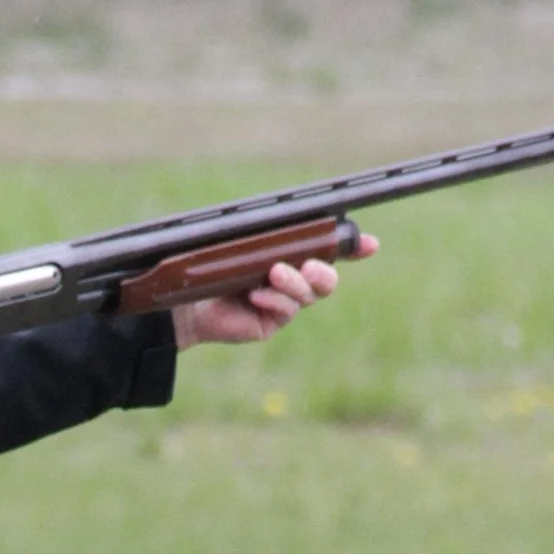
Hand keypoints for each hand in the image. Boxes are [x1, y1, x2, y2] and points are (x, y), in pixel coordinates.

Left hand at [170, 230, 377, 350]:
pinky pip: (285, 310)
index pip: (330, 249)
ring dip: (295, 282)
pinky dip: (275, 299)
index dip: (354, 248)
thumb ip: (269, 237)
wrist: (182, 297)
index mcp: (291, 253)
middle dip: (325, 270)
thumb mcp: (242, 245)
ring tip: (274, 274)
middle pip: (328, 277)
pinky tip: (257, 294)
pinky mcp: (272, 322)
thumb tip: (287, 232)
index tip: (370, 245)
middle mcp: (293, 279)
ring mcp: (285, 303)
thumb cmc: (209, 264)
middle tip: (310, 265)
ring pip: (309, 294)